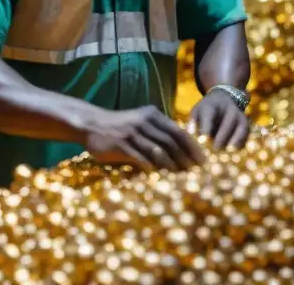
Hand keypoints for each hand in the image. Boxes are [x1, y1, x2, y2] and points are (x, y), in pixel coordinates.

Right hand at [83, 106, 205, 171]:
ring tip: (182, 179)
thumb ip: (157, 132)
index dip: (192, 146)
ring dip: (172, 166)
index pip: (178, 131)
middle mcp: (145, 122)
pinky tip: (160, 178)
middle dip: (186, 158)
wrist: (91, 124)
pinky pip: (142, 158)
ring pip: (159, 151)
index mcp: (152, 115)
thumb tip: (179, 150)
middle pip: (172, 142)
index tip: (203, 161)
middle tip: (196, 173)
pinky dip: (153, 169)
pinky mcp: (122, 145)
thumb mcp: (140, 122)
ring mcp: (133, 133)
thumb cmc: (119, 126)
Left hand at [189, 89, 250, 149]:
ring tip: (229, 154)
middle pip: (228, 122)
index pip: (209, 115)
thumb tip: (191, 134)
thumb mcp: (196, 112)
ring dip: (235, 141)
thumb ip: (193, 122)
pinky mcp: (246, 123)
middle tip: (215, 151)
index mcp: (212, 105)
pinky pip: (247, 134)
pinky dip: (242, 144)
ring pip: (241, 128)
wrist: (223, 99)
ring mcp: (240, 115)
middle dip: (222, 137)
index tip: (202, 141)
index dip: (206, 128)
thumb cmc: (206, 110)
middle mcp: (229, 108)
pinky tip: (237, 155)